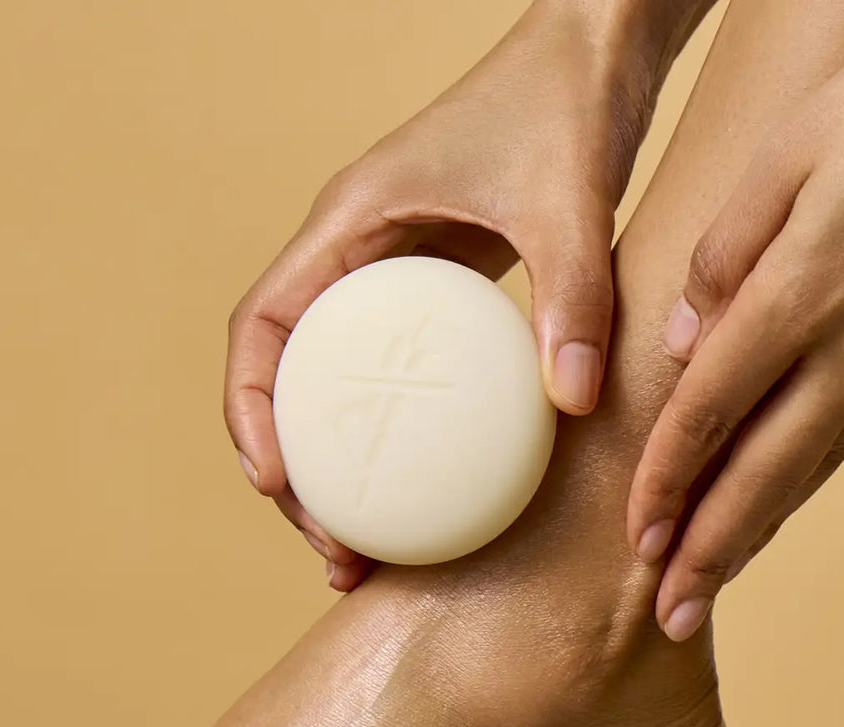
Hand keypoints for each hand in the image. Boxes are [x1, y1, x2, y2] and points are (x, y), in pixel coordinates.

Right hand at [226, 0, 687, 589]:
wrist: (593, 56)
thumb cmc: (563, 103)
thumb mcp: (569, 198)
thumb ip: (571, 294)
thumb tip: (570, 403)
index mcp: (346, 227)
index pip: (261, 327)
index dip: (250, 410)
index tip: (275, 482)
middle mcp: (352, 259)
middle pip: (285, 382)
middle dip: (293, 474)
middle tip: (336, 549)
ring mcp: (389, 283)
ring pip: (333, 393)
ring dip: (339, 474)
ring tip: (368, 553)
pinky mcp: (433, 300)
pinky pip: (392, 385)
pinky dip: (397, 446)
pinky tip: (433, 498)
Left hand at [627, 1, 843, 639]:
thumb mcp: (796, 147)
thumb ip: (726, 250)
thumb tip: (682, 337)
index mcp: (801, 295)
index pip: (709, 416)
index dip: (666, 485)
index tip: (635, 542)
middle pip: (763, 475)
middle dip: (710, 553)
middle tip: (670, 620)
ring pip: (809, 470)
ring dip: (753, 536)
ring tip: (710, 588)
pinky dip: (799, 489)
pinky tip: (774, 508)